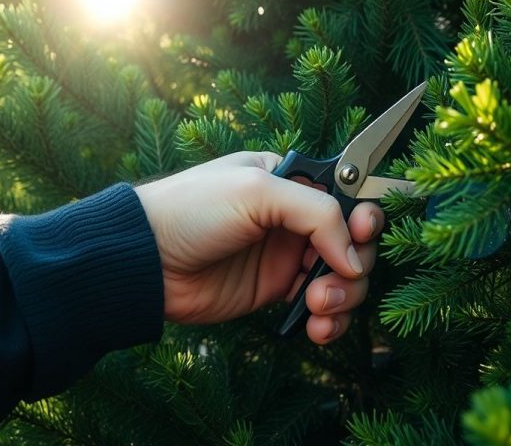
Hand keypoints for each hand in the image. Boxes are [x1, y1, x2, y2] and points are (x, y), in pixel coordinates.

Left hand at [133, 151, 382, 343]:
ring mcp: (287, 257)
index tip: (362, 234)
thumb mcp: (258, 191)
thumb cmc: (193, 209)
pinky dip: (329, 321)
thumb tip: (355, 259)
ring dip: (344, 297)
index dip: (365, 219)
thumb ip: (317, 214)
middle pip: (356, 243)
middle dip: (356, 264)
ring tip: (317, 307)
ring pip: (345, 279)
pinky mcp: (276, 292)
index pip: (349, 198)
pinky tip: (316, 328)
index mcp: (293, 182)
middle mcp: (295, 219)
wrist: (145, 261)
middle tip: (337, 279)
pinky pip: (321, 308)